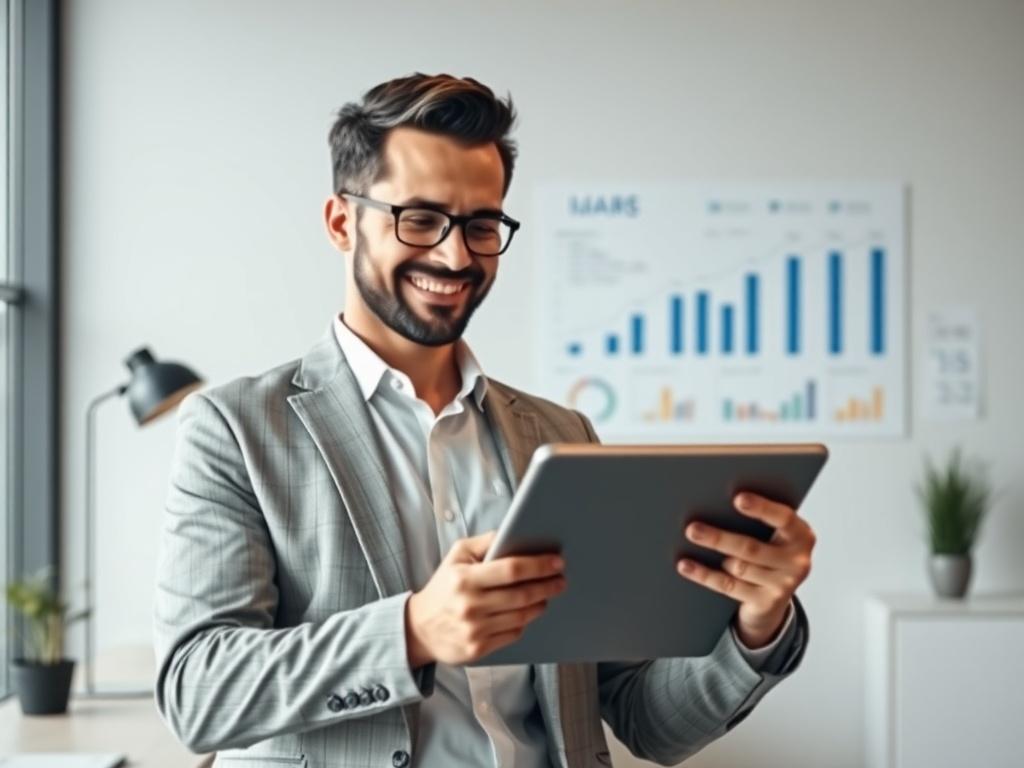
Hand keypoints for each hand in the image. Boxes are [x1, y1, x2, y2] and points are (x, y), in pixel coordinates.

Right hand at [405, 531, 566, 666]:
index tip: (557, 562)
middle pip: (521, 594)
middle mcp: (469, 605)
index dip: (538, 565)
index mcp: (464, 578)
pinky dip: (525, 622)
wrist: (419, 628)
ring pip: (521, 616)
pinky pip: (513, 634)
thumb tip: (515, 531)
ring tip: (547, 594)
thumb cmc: (444, 586)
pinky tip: (528, 611)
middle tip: (561, 579)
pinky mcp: (478, 649)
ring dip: (540, 603)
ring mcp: (474, 630)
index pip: (511, 570)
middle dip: (547, 586)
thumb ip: (485, 542)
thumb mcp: (456, 556)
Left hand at [677, 492, 815, 648]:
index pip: (784, 519)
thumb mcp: (774, 533)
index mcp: (801, 535)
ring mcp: (783, 586)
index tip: (737, 499)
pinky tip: (685, 565)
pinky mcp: (765, 603)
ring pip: (739, 568)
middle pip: (752, 548)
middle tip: (692, 528)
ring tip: (690, 537)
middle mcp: (797, 562)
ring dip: (713, 552)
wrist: (776, 595)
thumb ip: (759, 519)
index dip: (762, 508)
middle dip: (720, 538)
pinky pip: (729, 586)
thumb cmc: (769, 549)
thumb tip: (717, 501)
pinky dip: (704, 574)